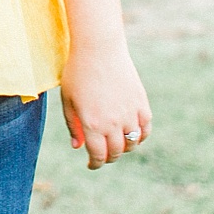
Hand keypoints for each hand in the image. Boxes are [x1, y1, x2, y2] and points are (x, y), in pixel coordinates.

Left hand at [60, 43, 151, 168]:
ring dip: (124, 147)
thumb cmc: (77, 72)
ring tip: (115, 143)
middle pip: (115, 152)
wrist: (98, 48)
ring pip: (131, 143)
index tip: (92, 164)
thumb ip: (73, 125)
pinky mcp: (141, 104)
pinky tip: (132, 134)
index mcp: (92, 123)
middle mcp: (112, 122)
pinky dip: (140, 136)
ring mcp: (129, 114)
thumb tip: (78, 147)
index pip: (98, 155)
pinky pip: (145, 129)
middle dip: (108, 157)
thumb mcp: (68, 99)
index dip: (95, 164)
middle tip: (102, 154)